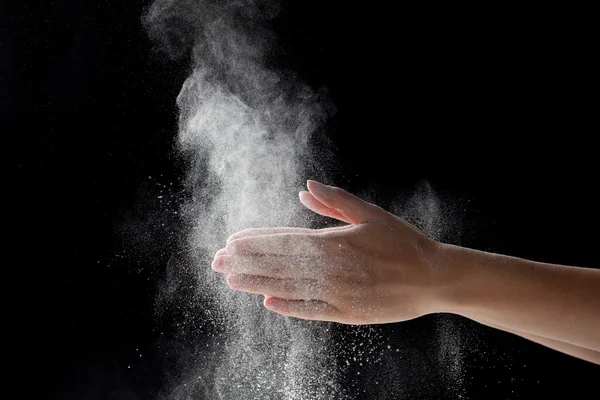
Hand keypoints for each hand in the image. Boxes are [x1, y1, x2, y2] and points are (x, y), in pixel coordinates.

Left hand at [211, 180, 445, 323]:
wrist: (434, 278)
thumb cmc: (403, 242)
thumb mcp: (370, 214)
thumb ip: (335, 202)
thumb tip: (305, 188)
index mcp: (335, 242)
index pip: (285, 241)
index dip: (256, 242)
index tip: (232, 241)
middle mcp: (331, 269)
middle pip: (279, 264)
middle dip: (246, 262)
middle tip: (217, 261)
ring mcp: (338, 293)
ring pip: (289, 287)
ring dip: (258, 283)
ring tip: (232, 279)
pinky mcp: (347, 313)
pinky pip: (311, 310)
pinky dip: (289, 307)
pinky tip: (269, 303)